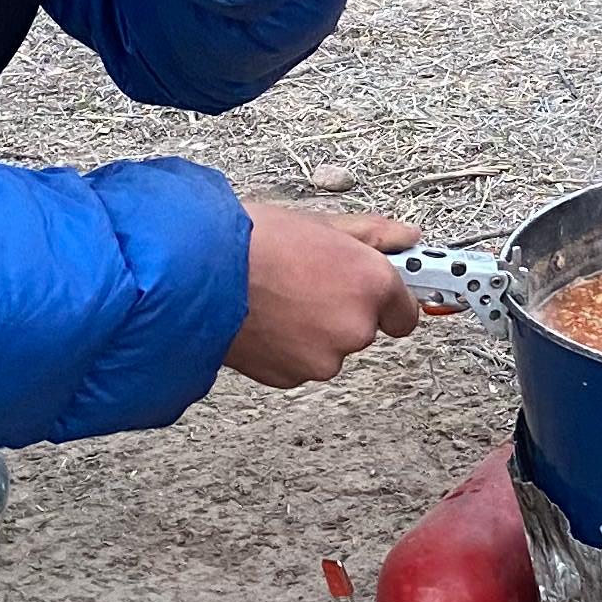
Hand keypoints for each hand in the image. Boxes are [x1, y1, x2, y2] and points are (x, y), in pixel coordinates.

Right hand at [224, 208, 422, 386]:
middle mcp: (356, 326)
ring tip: (277, 298)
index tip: (370, 291)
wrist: (195, 273)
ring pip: (330, 347)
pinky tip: (265, 319)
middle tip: (304, 281)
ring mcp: (324, 357)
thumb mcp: (319, 224)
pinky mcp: (292, 377)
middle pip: (364, 328)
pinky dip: (287, 347)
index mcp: (371, 283)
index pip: (405, 311)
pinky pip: (300, 362)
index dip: (385, 299)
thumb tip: (406, 238)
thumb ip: (373, 236)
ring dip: (312, 331)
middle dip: (341, 309)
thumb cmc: (251, 240)